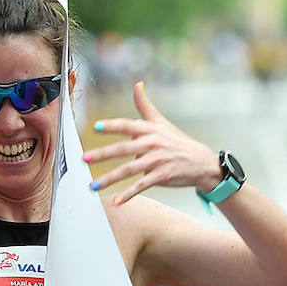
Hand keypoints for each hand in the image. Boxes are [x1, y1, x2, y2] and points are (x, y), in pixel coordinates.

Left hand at [83, 82, 220, 204]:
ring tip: (92, 185)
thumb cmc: (177, 141)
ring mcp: (157, 161)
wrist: (202, 162)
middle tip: (84, 159)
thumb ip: (145, 105)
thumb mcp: (161, 121)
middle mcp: (152, 144)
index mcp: (149, 130)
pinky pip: (142, 185)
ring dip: (110, 178)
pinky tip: (116, 201)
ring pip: (129, 169)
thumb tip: (137, 84)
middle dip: (103, 154)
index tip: (96, 127)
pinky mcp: (162, 176)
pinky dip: (129, 194)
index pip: (127, 125)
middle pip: (124, 149)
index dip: (112, 125)